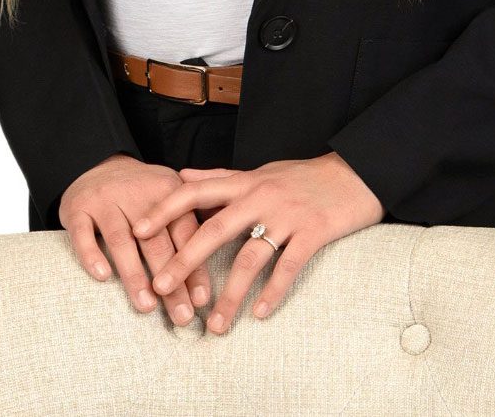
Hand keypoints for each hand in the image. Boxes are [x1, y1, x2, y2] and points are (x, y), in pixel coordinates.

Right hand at [58, 154, 217, 325]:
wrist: (98, 163)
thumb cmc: (141, 192)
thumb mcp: (169, 197)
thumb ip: (189, 225)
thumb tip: (214, 273)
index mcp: (166, 190)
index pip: (184, 232)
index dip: (194, 266)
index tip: (202, 300)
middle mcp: (137, 193)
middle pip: (156, 241)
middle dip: (171, 281)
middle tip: (182, 315)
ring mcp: (106, 199)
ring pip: (121, 239)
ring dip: (135, 274)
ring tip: (147, 306)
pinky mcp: (78, 207)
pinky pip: (83, 233)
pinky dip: (92, 254)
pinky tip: (102, 276)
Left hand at [130, 151, 384, 334]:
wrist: (357, 172)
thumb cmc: (304, 176)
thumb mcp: (261, 171)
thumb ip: (221, 177)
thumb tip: (183, 173)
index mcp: (246, 182)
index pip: (197, 191)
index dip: (165, 209)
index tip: (137, 230)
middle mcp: (261, 196)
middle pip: (214, 228)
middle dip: (185, 260)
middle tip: (161, 288)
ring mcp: (287, 214)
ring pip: (250, 256)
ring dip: (230, 293)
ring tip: (215, 324)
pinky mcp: (313, 231)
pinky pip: (289, 265)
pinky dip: (273, 291)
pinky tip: (260, 313)